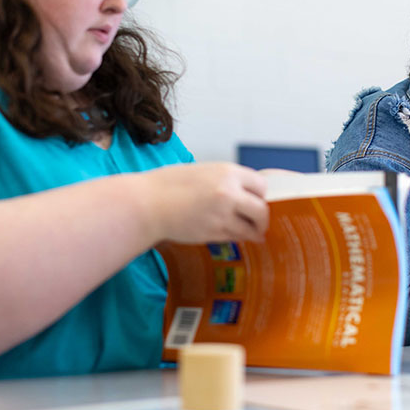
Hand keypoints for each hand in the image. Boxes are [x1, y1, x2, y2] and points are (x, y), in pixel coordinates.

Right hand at [144, 162, 268, 243]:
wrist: (147, 203)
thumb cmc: (169, 185)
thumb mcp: (203, 172)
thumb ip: (226, 181)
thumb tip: (245, 193)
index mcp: (228, 173)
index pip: (261, 185)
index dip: (260, 195)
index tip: (258, 200)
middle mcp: (229, 193)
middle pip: (261, 210)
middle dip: (262, 218)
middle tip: (260, 222)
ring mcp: (221, 215)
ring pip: (249, 229)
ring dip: (252, 232)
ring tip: (253, 234)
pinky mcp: (212, 233)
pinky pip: (233, 237)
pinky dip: (236, 237)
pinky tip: (233, 235)